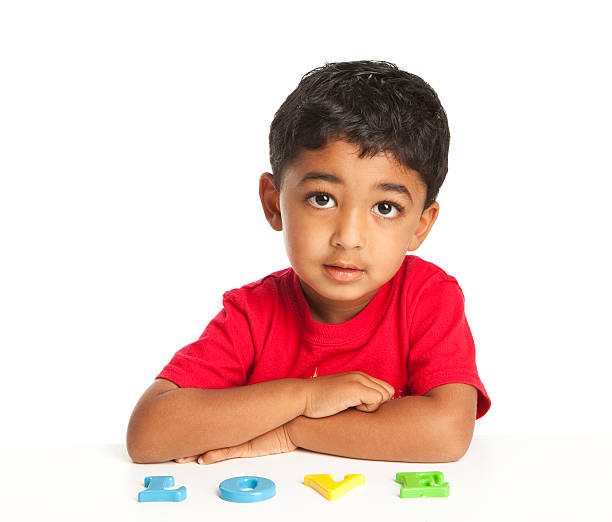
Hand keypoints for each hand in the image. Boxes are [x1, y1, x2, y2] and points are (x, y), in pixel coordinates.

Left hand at [173, 424, 296, 464]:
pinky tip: (202, 460)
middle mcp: (236, 429)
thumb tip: (239, 415)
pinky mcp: (248, 447)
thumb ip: (249, 418)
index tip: (179, 430)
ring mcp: (241, 438)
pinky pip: (227, 452)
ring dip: (195, 451)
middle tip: (170, 445)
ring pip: (212, 445)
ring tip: (179, 457)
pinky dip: (213, 456)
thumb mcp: (262, 420)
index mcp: (237, 421)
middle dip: (187, 440)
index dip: (193, 429)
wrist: (296, 421)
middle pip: (206, 435)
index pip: (210, 425)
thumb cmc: (282, 421)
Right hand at [303, 371, 394, 417]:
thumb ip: (355, 397)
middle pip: (388, 391)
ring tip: (354, 408)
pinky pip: (377, 399)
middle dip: (378, 403)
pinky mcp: (355, 389)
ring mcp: (358, 380)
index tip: (363, 408)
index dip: (378, 401)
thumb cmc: (318, 401)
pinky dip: (368, 408)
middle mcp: (360, 376)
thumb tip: (368, 409)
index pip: (384, 388)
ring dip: (373, 406)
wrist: (301, 396)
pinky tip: (352, 408)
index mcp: (358, 377)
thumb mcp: (341, 395)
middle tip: (360, 409)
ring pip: (385, 395)